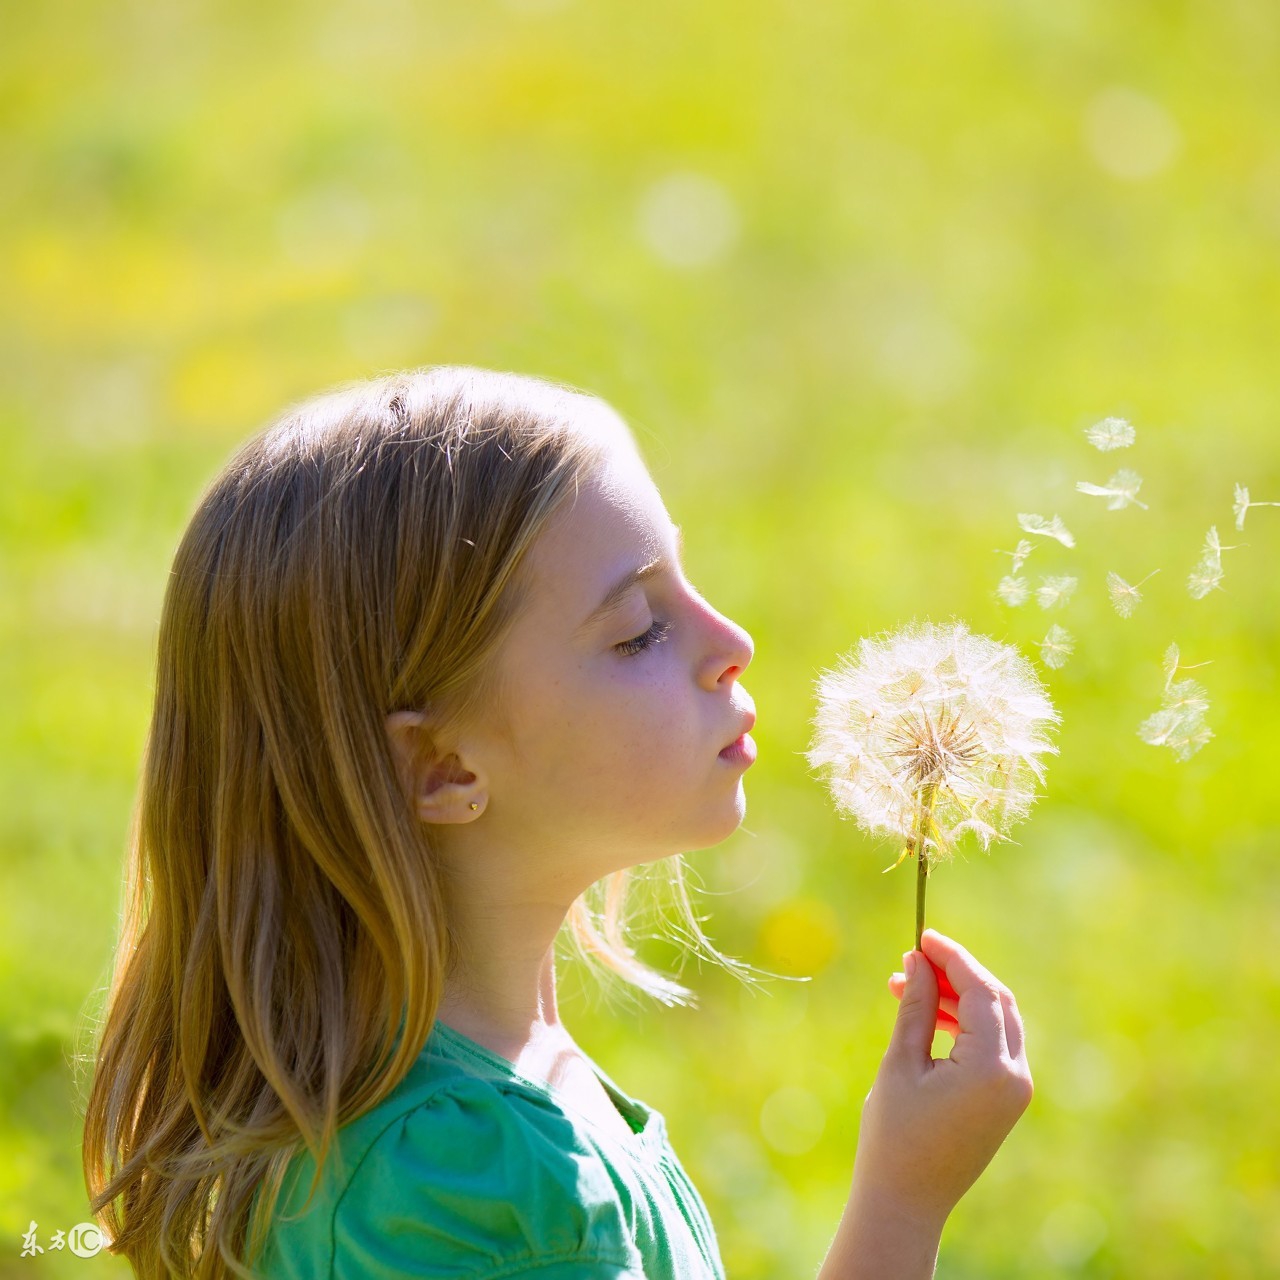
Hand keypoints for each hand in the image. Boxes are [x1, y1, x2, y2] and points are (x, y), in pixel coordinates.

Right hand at [848, 929, 1033, 1231]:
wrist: (907, 1201)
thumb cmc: (894, 1135)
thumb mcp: (900, 1062)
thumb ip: (914, 1005)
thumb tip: (918, 959)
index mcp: (990, 1067)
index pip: (979, 991)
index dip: (951, 957)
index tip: (921, 936)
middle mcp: (1015, 1076)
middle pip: (996, 1000)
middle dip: (956, 973)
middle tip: (913, 958)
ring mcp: (1016, 1090)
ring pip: (996, 1020)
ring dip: (956, 997)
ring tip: (904, 985)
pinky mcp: (1007, 1099)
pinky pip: (993, 1044)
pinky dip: (963, 1023)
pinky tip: (925, 1015)